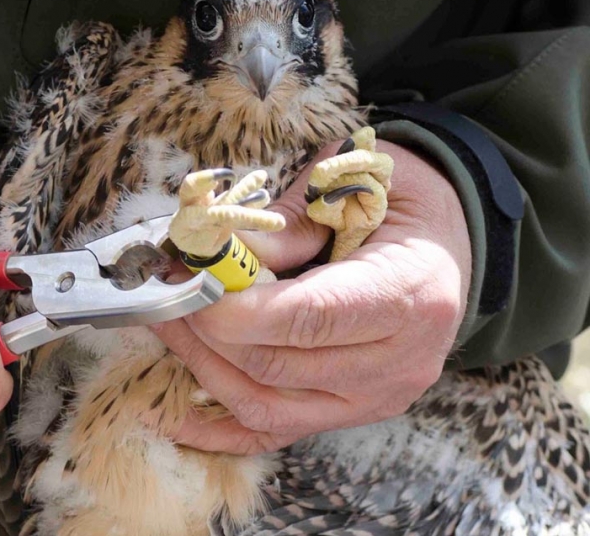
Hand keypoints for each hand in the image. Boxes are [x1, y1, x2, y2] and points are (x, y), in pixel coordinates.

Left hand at [154, 139, 470, 454]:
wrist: (454, 239)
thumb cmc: (403, 200)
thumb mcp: (352, 185)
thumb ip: (286, 227)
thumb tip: (214, 255)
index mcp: (409, 292)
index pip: (308, 318)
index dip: (234, 309)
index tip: (184, 284)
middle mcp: (400, 361)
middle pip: (278, 366)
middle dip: (206, 331)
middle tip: (165, 292)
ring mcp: (377, 398)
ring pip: (267, 405)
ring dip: (204, 368)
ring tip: (168, 326)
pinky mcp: (352, 414)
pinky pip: (276, 433)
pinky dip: (219, 430)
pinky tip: (172, 415)